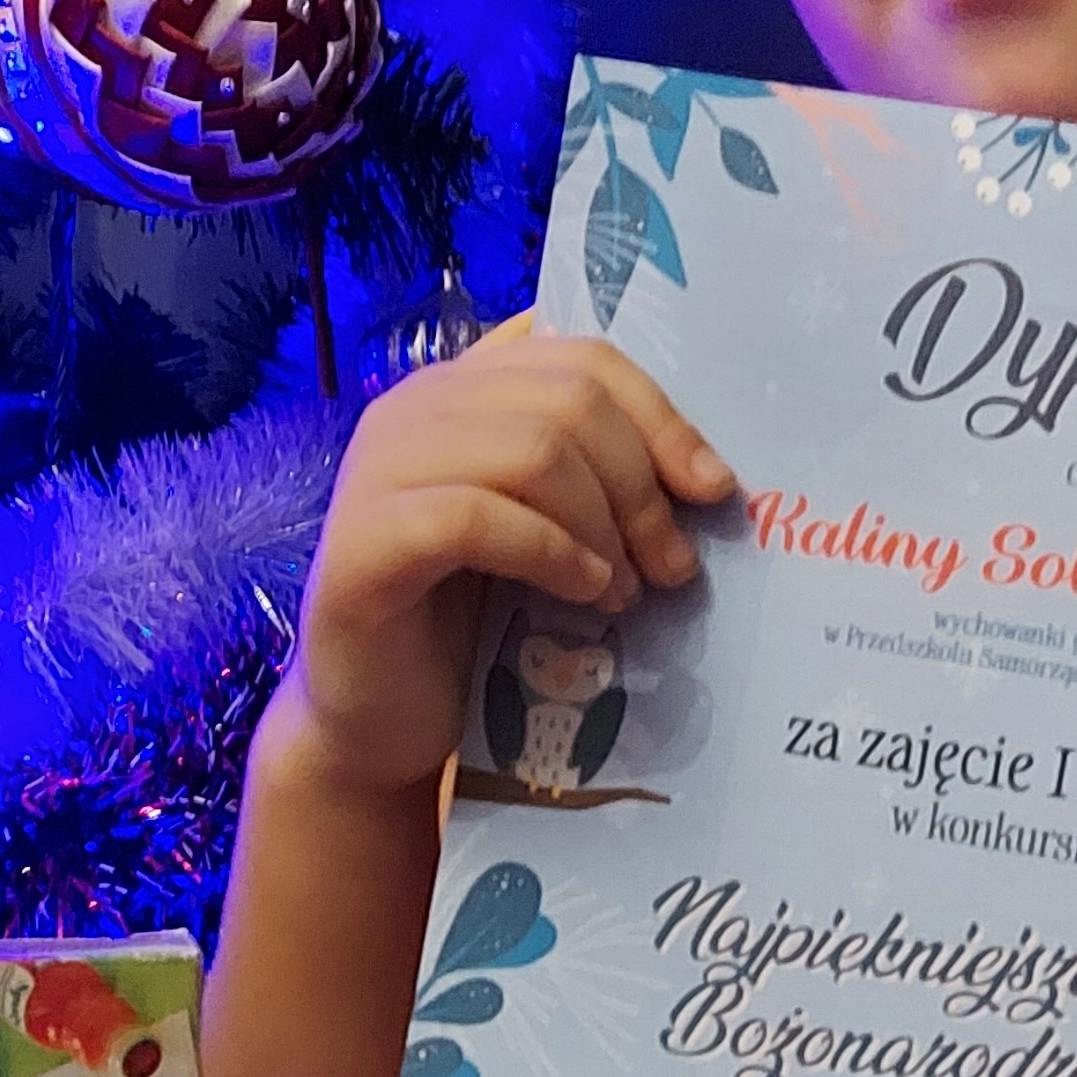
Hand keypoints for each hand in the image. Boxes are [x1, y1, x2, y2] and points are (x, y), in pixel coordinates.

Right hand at [287, 322, 738, 800]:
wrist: (378, 719)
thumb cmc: (470, 625)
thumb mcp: (546, 533)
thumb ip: (592, 477)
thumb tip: (702, 470)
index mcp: (462, 389)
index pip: (584, 357)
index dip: (662, 417)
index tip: (712, 489)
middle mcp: (413, 408)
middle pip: (568, 398)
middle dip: (640, 484)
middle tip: (673, 565)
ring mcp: (379, 466)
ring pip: (531, 450)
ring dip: (602, 524)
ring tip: (625, 591)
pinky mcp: (364, 539)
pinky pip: (476, 517)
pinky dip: (548, 552)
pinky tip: (581, 593)